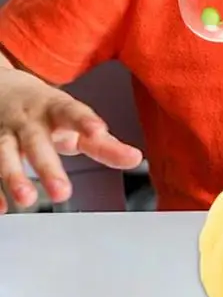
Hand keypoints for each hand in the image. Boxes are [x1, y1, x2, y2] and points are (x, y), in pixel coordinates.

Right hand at [0, 69, 142, 212]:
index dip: (85, 121)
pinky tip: (2, 208)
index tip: (98, 132)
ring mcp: (3, 132)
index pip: (72, 112)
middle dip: (48, 167)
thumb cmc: (47, 111)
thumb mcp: (75, 121)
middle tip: (64, 193)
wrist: (1, 88)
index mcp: (55, 107)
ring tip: (27, 199)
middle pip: (37, 141)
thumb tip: (135, 159)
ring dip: (14, 177)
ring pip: (3, 153)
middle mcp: (27, 119)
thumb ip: (103, 143)